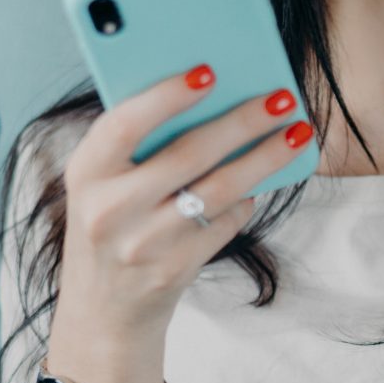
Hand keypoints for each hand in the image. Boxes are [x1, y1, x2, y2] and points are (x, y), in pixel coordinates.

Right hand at [58, 66, 314, 340]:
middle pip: (188, 154)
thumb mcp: (102, 183)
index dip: (167, 96)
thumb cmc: (111, 223)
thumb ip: (137, 143)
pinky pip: (226, 221)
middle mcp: (110, 209)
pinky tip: (262, 180)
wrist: (103, 310)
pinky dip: (248, 198)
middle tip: (282, 98)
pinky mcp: (175, 269)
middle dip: (242, 121)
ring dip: (265, 157)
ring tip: (297, 132)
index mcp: (85, 173)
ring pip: (219, 189)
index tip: (209, 71)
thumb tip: (211, 91)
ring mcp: (144, 243)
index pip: (124, 124)